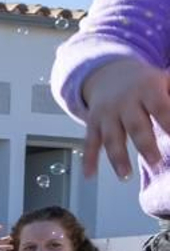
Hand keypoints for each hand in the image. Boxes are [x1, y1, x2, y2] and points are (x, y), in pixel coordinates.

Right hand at [79, 57, 169, 179]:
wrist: (109, 75)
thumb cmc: (145, 84)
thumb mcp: (165, 81)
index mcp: (148, 89)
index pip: (160, 107)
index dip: (169, 121)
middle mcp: (125, 101)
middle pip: (135, 125)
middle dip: (145, 144)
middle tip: (155, 160)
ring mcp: (107, 113)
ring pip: (111, 137)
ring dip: (117, 158)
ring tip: (125, 176)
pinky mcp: (93, 123)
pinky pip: (90, 143)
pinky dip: (88, 160)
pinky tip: (89, 175)